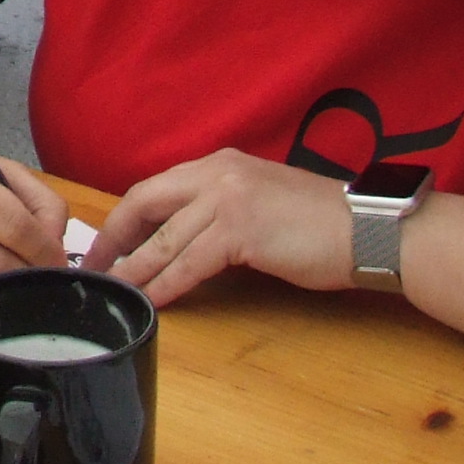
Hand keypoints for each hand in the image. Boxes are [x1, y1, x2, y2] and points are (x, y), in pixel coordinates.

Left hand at [87, 149, 354, 304]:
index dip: (124, 218)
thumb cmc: (322, 223)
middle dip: (114, 240)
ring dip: (133, 270)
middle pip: (144, 204)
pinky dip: (164, 285)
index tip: (106, 244)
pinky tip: (151, 300)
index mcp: (220, 163)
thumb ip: (220, 209)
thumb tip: (182, 238)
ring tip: (112, 291)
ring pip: (163, 240)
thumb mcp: (261, 200)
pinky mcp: (241, 232)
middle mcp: (218, 173)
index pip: (155, 188)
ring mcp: (228, 200)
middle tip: (93, 268)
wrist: (369, 229)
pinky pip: (188, 264)